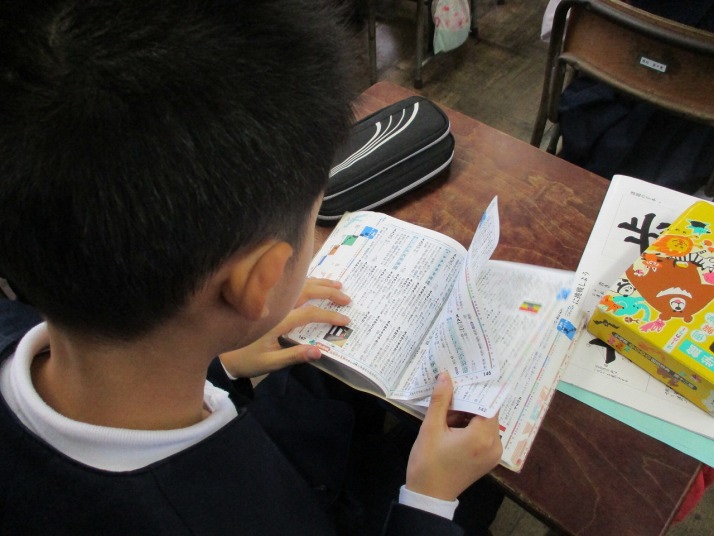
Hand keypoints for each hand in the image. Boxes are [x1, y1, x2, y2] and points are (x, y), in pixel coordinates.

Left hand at [219, 278, 349, 377]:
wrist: (219, 352)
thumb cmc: (244, 359)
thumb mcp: (269, 363)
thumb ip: (294, 356)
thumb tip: (320, 350)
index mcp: (276, 320)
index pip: (309, 313)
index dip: (329, 315)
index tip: (345, 320)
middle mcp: (275, 305)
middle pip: (306, 291)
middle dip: (329, 293)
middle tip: (347, 299)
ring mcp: (270, 299)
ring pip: (298, 285)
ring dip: (320, 283)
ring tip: (338, 285)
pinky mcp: (266, 299)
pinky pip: (290, 285)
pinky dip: (306, 282)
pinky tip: (315, 283)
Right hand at [405, 372, 502, 500]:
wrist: (428, 497)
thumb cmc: (428, 463)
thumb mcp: (431, 428)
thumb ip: (440, 400)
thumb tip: (446, 376)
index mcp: (482, 437)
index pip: (488, 403)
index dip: (477, 389)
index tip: (465, 376)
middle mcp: (494, 445)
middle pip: (487, 412)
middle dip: (469, 401)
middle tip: (451, 390)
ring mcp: (493, 454)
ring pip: (484, 423)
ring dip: (467, 415)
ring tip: (446, 411)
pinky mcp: (488, 460)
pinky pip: (483, 435)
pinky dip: (470, 427)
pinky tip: (450, 425)